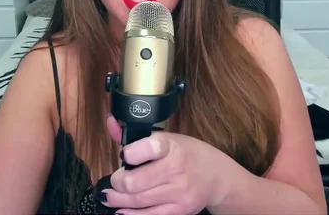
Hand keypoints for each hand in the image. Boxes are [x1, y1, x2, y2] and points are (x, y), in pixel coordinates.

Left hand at [99, 114, 230, 214]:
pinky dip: (130, 214)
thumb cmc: (189, 154)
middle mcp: (176, 170)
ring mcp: (178, 193)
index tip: (124, 155)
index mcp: (172, 147)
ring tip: (111, 196)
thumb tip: (111, 124)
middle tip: (116, 180)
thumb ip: (137, 136)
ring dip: (117, 199)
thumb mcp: (168, 138)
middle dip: (117, 182)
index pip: (148, 148)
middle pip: (134, 182)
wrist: (217, 177)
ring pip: (137, 201)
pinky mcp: (179, 210)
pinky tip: (122, 210)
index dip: (130, 153)